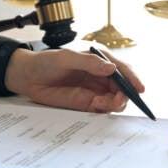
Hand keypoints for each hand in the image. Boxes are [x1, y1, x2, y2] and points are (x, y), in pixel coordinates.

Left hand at [4, 47, 143, 112]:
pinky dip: (104, 109)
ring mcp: (95, 89)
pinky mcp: (87, 102)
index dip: (133, 79)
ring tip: (100, 103)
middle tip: (114, 100)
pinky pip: (102, 109)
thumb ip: (88, 62)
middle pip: (122, 88)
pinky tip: (95, 105)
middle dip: (124, 95)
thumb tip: (111, 68)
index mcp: (99, 60)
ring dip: (114, 103)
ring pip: (115, 100)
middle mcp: (100, 75)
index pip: (122, 69)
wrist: (28, 76)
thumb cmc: (46, 62)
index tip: (139, 89)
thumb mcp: (66, 57)